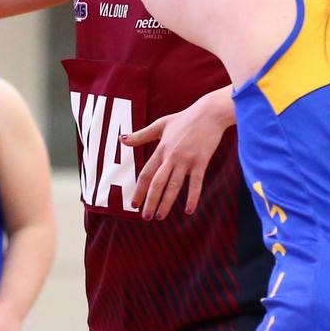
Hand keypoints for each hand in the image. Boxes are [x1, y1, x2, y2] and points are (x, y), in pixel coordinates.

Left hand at [123, 93, 233, 219]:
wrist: (209, 113)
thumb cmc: (185, 118)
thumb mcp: (160, 124)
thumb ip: (141, 135)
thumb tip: (121, 139)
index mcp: (161, 149)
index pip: (146, 173)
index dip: (138, 190)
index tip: (134, 204)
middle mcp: (171, 156)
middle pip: (157, 183)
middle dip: (150, 201)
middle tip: (145, 217)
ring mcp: (186, 160)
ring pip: (173, 186)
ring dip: (166, 203)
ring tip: (160, 217)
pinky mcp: (201, 162)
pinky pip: (195, 183)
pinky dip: (192, 197)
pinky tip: (189, 211)